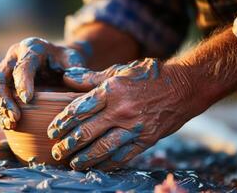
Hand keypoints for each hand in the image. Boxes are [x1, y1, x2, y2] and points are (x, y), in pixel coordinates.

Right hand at [0, 37, 87, 128]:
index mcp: (31, 48)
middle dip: (4, 99)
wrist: (55, 59)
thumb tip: (77, 83)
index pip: (23, 66)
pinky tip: (5, 124)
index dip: (23, 82)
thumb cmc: (65, 60)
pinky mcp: (0, 81)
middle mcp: (13, 57)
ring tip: (9, 124)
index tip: (27, 100)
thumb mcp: (74, 60)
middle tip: (14, 118)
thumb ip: (77, 70)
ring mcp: (4, 68)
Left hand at [48, 58, 208, 170]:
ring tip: (72, 163)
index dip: (62, 122)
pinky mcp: (146, 140)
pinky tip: (96, 167)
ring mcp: (134, 127)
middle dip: (69, 144)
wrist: (184, 87)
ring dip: (85, 158)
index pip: (80, 109)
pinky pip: (123, 156)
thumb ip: (90, 77)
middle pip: (88, 131)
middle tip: (57, 151)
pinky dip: (108, 163)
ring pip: (103, 148)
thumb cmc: (148, 76)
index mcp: (112, 90)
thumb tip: (66, 76)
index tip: (52, 131)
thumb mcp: (119, 70)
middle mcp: (121, 110)